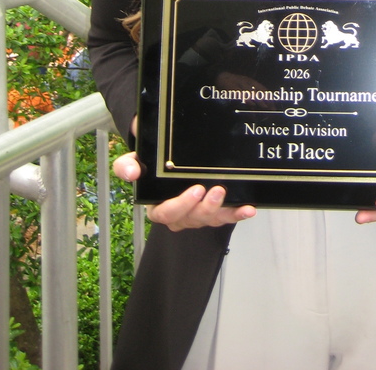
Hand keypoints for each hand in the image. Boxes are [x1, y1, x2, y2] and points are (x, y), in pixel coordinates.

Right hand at [112, 149, 255, 231]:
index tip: (196, 190)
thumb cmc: (151, 162)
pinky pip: (225, 215)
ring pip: (209, 219)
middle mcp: (179, 213)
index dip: (181, 206)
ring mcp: (198, 212)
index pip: (166, 214)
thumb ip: (127, 165)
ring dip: (222, 211)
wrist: (167, 155)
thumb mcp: (135, 159)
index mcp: (159, 206)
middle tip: (216, 190)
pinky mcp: (214, 209)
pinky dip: (237, 213)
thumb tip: (130, 173)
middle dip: (205, 208)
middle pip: (191, 219)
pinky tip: (249, 209)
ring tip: (232, 197)